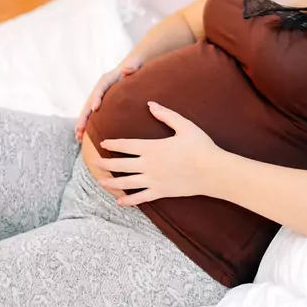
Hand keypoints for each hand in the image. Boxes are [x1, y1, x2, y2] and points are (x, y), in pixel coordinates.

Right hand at [75, 56, 142, 140]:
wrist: (135, 65)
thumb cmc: (135, 66)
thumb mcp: (135, 64)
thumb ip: (131, 67)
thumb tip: (126, 69)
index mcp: (107, 79)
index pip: (99, 89)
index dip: (96, 98)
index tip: (94, 109)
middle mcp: (100, 88)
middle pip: (89, 102)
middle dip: (84, 116)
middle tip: (79, 129)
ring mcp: (100, 95)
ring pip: (88, 110)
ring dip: (83, 122)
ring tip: (78, 136)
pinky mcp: (103, 102)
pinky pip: (94, 113)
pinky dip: (89, 123)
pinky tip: (85, 135)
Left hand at [93, 102, 221, 205]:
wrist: (213, 171)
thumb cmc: (200, 146)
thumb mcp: (184, 125)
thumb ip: (166, 114)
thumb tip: (150, 105)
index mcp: (152, 148)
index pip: (126, 145)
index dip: (113, 144)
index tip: (102, 144)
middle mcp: (149, 165)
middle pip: (121, 165)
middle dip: (105, 163)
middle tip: (93, 163)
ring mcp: (153, 180)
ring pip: (126, 183)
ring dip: (111, 182)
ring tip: (100, 182)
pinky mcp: (161, 192)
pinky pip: (140, 198)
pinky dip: (128, 201)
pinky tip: (120, 202)